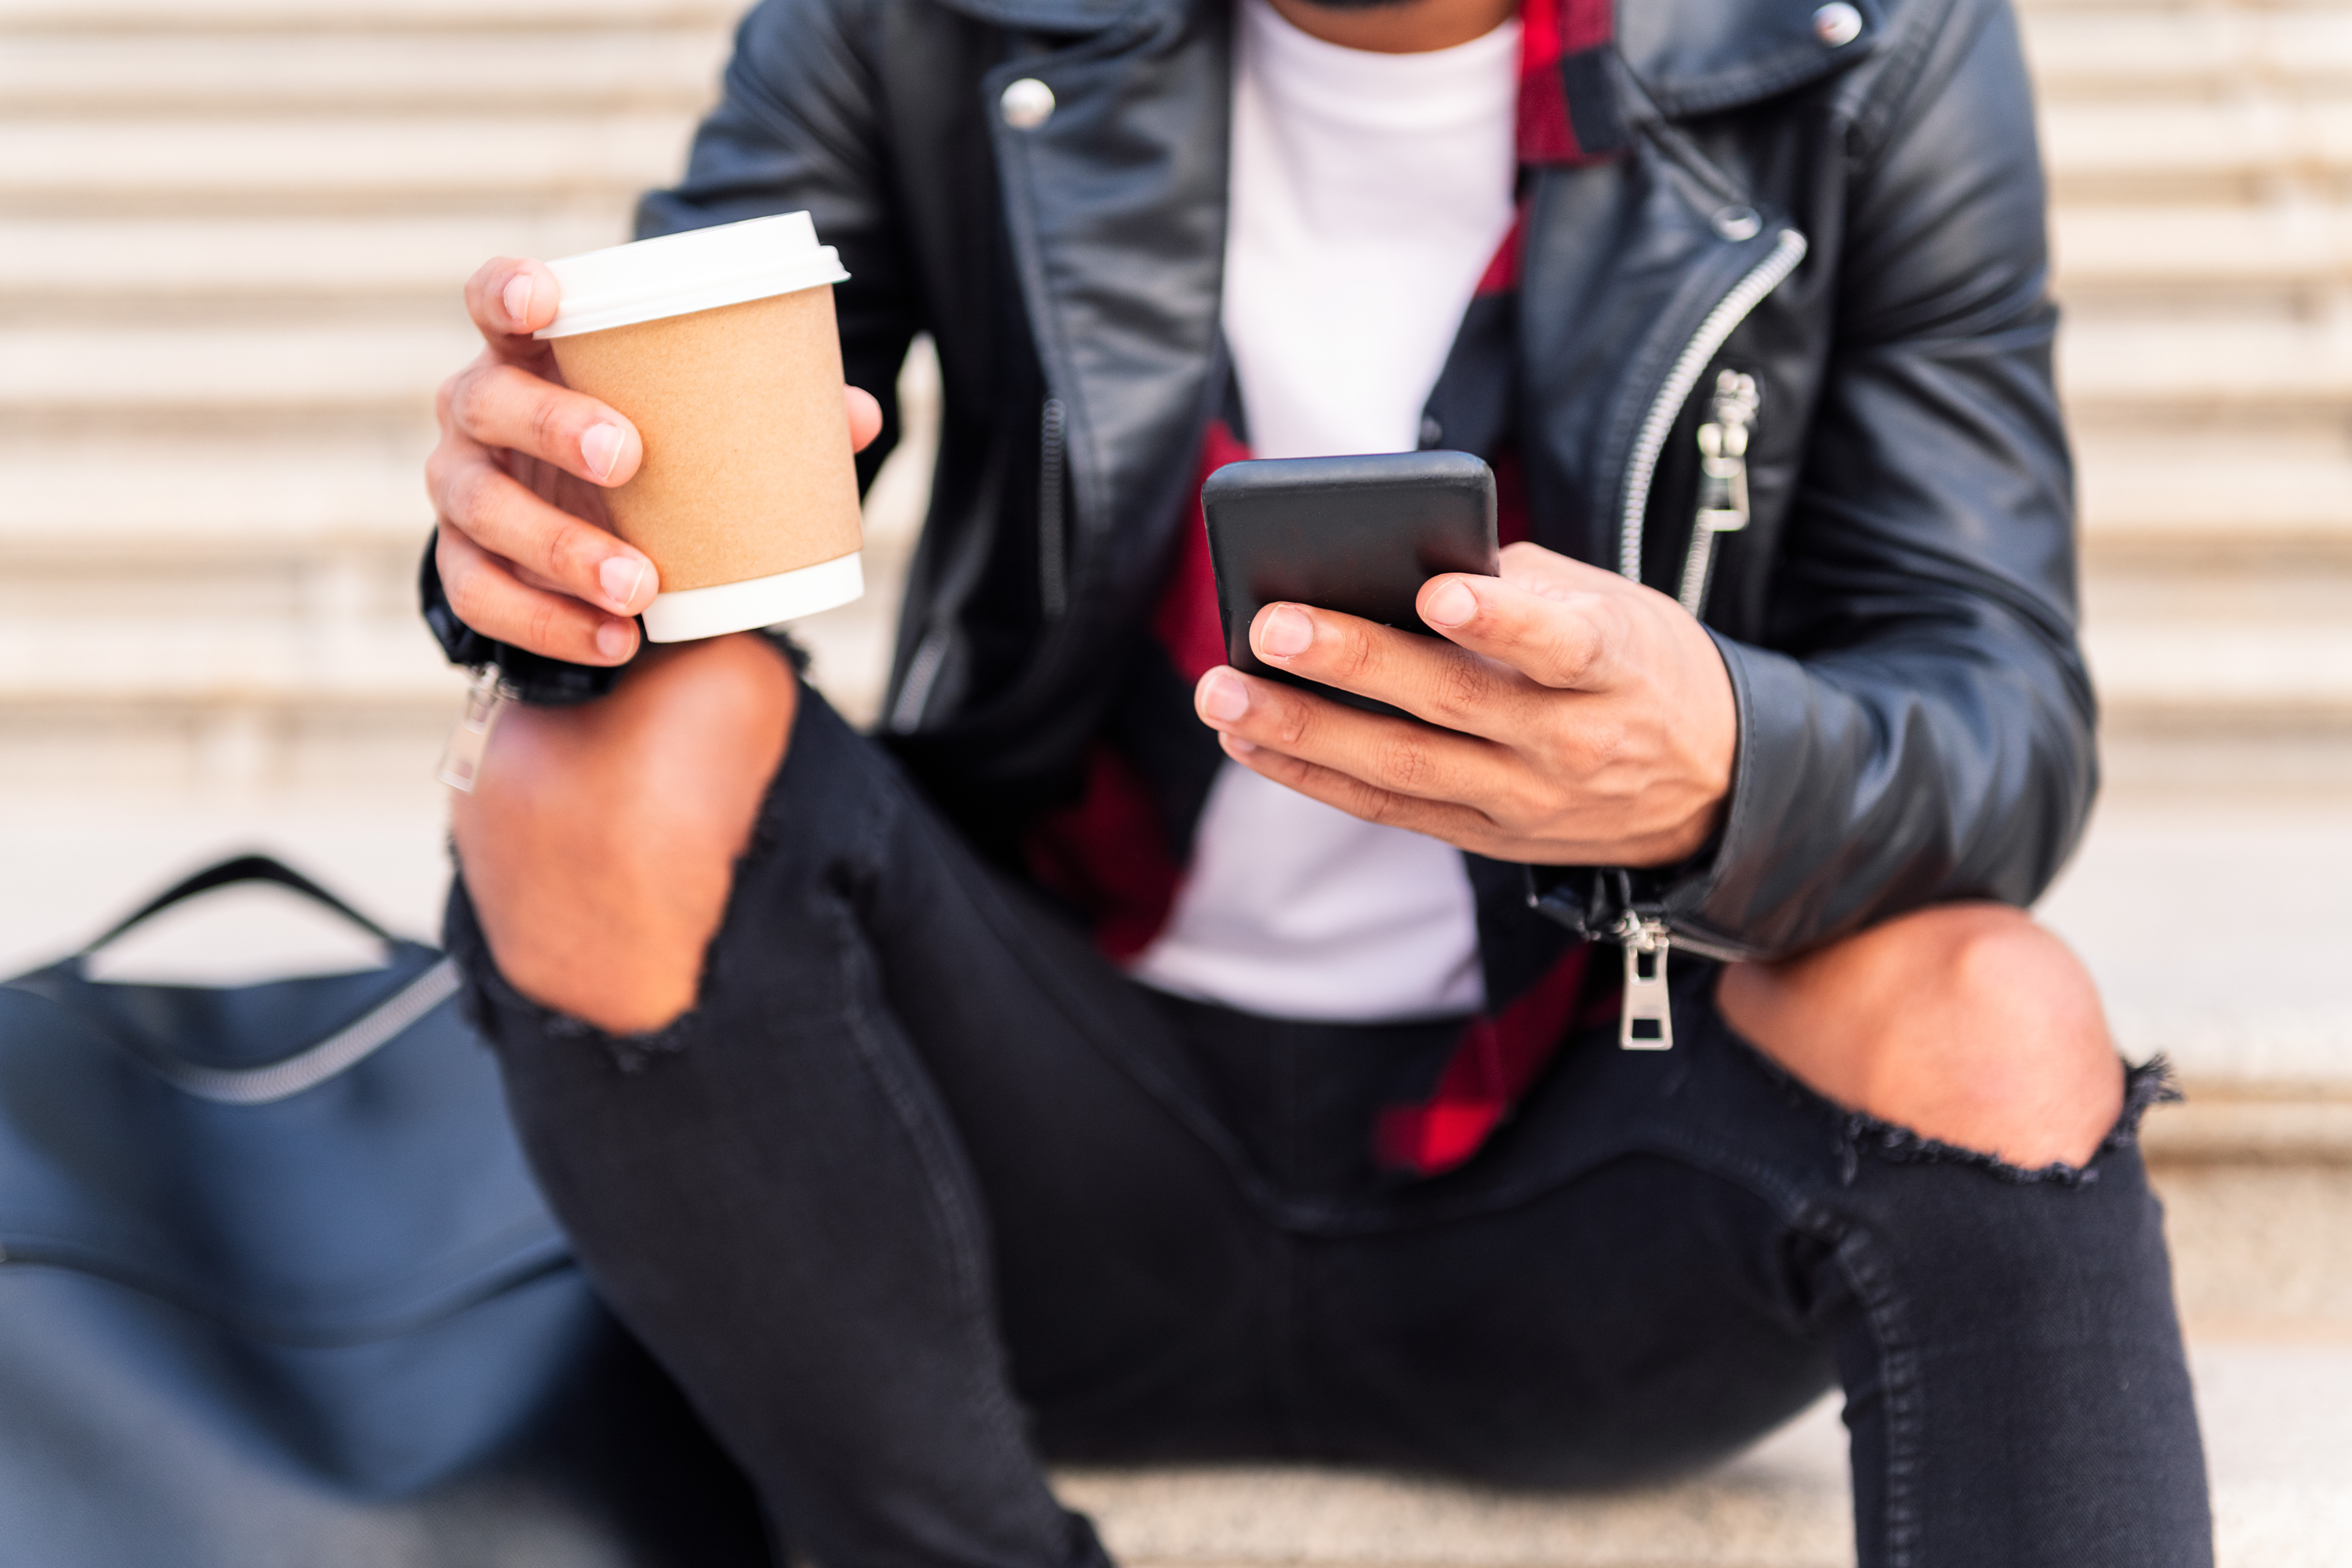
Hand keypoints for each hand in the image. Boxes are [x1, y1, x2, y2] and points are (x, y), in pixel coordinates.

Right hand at [427, 255, 884, 664]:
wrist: (597, 541)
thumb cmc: (649, 453)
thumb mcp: (694, 427)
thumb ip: (773, 411)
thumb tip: (859, 415)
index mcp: (531, 353)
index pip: (494, 299)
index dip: (508, 290)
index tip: (546, 299)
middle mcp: (477, 408)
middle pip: (488, 402)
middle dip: (552, 426)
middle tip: (627, 459)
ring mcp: (460, 485)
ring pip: (483, 508)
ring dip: (561, 548)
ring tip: (640, 586)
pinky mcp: (461, 561)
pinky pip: (482, 595)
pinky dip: (548, 624)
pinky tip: (615, 641)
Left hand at [1190, 541, 1735, 866]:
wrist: (1713, 788)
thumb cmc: (1638, 667)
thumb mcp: (1614, 607)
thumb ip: (1516, 583)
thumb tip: (1393, 564)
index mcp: (1614, 665)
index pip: (1563, 642)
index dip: (1502, 617)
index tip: (1440, 590)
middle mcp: (1570, 742)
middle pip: (1453, 701)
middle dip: (1354, 663)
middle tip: (1271, 623)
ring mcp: (1524, 801)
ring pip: (1401, 767)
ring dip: (1302, 728)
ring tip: (1223, 692)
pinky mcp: (1486, 837)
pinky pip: (1387, 808)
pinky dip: (1311, 773)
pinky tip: (1248, 739)